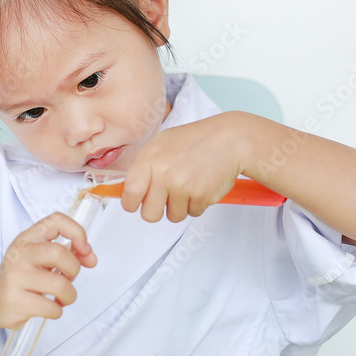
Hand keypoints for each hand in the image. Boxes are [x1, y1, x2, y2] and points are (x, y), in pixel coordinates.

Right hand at [0, 213, 96, 330]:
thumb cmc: (23, 276)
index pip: (56, 221)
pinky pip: (51, 308)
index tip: (84, 249)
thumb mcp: (41, 257)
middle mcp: (20, 254)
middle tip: (69, 277)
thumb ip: (69, 252)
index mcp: (28, 238)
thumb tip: (91, 257)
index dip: (77, 233)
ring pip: (60, 285)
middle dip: (74, 269)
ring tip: (61, 297)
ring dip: (69, 295)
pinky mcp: (15, 301)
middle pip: (58, 253)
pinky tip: (49, 307)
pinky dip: (57, 310)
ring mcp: (16, 278)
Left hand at [121, 113, 242, 222]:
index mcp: (149, 159)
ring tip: (188, 185)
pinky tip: (201, 184)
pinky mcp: (201, 196)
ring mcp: (183, 186)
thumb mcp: (160, 145)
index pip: (129, 194)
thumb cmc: (194, 141)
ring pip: (173, 216)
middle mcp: (164, 174)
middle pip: (149, 214)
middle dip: (156, 210)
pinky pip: (193, 213)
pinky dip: (197, 203)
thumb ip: (143, 168)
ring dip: (180, 206)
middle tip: (165, 198)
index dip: (131, 203)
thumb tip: (128, 192)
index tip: (135, 202)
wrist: (228, 140)